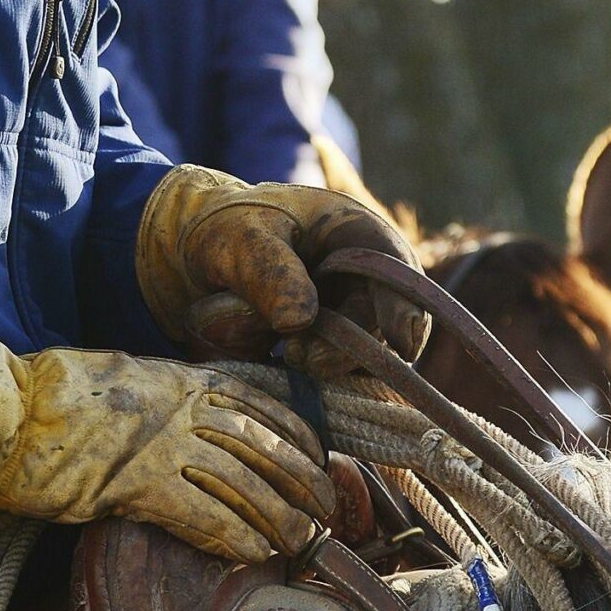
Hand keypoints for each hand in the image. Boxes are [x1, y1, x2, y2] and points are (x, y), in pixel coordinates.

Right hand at [0, 334, 334, 564]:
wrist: (5, 412)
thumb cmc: (53, 396)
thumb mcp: (125, 377)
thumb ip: (166, 396)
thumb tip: (194, 419)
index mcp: (180, 379)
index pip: (259, 405)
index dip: (296, 436)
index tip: (319, 460)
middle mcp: (181, 408)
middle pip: (262, 447)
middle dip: (300, 482)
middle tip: (325, 511)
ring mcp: (162, 445)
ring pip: (243, 484)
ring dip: (277, 519)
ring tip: (301, 543)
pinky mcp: (138, 484)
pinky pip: (202, 515)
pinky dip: (232, 538)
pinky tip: (252, 555)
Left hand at [135, 168, 428, 377]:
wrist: (207, 258)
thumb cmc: (233, 230)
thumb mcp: (242, 237)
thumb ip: (268, 271)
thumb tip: (298, 321)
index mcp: (362, 237)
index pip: (399, 278)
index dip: (404, 310)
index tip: (401, 344)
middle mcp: (370, 284)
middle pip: (384, 330)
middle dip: (348, 349)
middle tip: (303, 357)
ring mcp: (353, 323)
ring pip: (361, 361)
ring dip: (327, 366)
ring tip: (287, 355)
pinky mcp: (331, 355)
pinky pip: (334, 381)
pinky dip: (310, 380)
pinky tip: (280, 366)